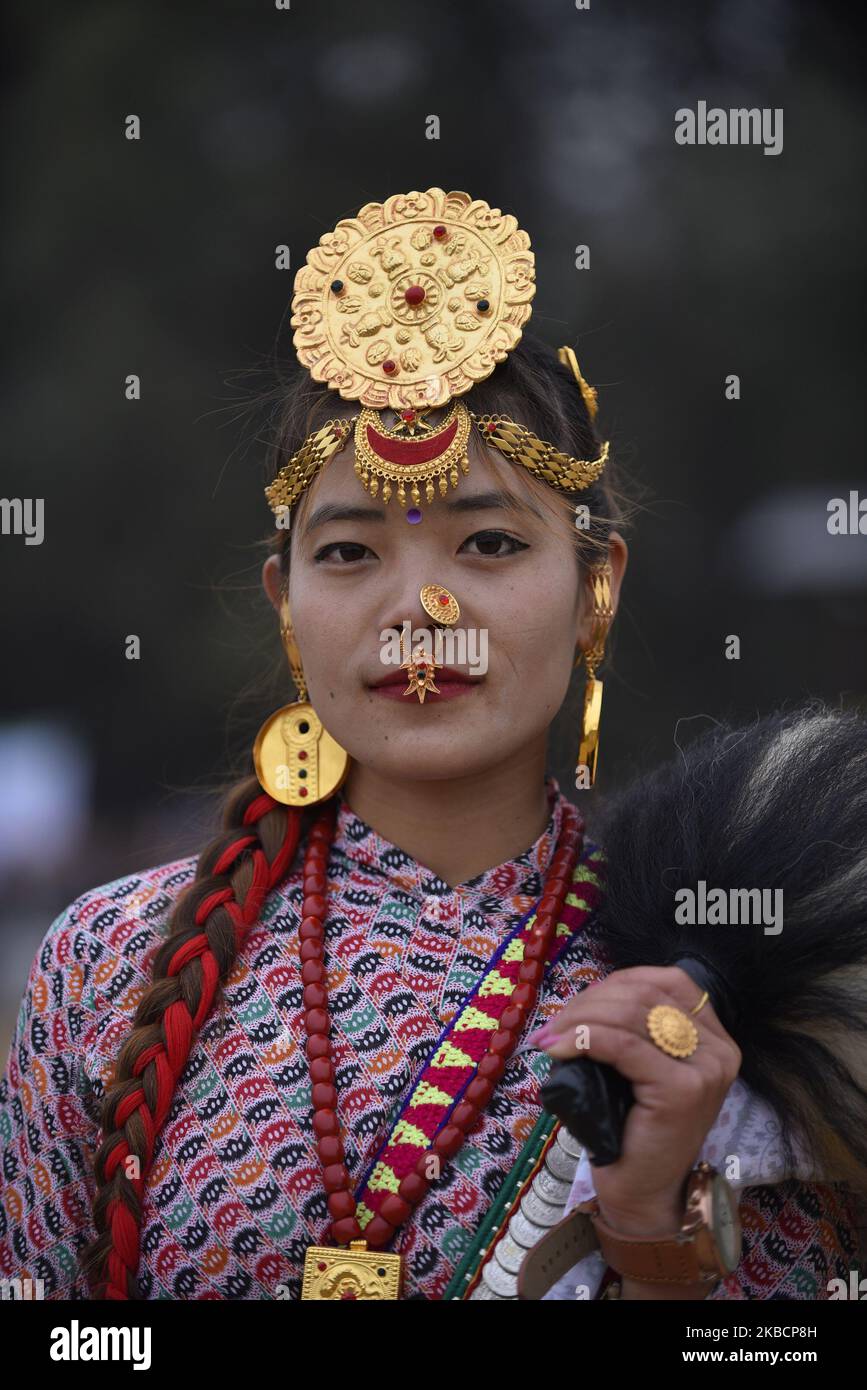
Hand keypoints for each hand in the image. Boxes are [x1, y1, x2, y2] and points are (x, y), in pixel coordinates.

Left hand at [529, 966, 741, 1234]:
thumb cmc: (633, 1127)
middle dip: (590, 1001)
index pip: (662, 981)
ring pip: (631, 1014)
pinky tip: (559, 1049)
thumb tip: (585, 997)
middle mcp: (720, 1047)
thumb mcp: (638, 1065)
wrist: (644, 1191)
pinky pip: (623, 1045)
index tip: (577, 1005)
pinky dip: (584, 1038)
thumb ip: (631, 1026)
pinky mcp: (683, 1089)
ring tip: (551, 1037)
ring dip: (580, 1018)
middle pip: (644, 994)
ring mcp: (706, 1068)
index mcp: (714, 1034)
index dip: (613, 984)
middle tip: (553, 1025)